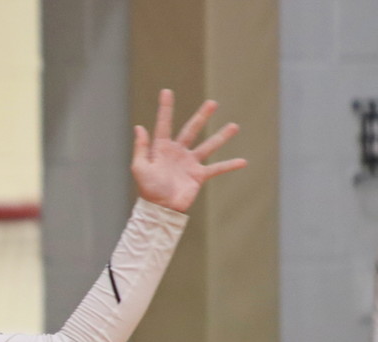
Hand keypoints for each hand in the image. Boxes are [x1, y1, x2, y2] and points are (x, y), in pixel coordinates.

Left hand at [131, 89, 247, 212]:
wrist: (160, 209)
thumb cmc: (147, 189)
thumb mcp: (139, 167)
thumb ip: (141, 148)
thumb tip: (139, 127)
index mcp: (161, 148)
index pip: (164, 124)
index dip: (165, 108)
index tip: (166, 91)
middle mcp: (178, 152)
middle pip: (191, 130)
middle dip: (202, 116)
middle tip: (212, 103)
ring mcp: (190, 163)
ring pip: (208, 146)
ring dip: (221, 136)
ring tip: (235, 126)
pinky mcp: (199, 175)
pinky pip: (217, 168)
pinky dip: (229, 165)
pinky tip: (243, 161)